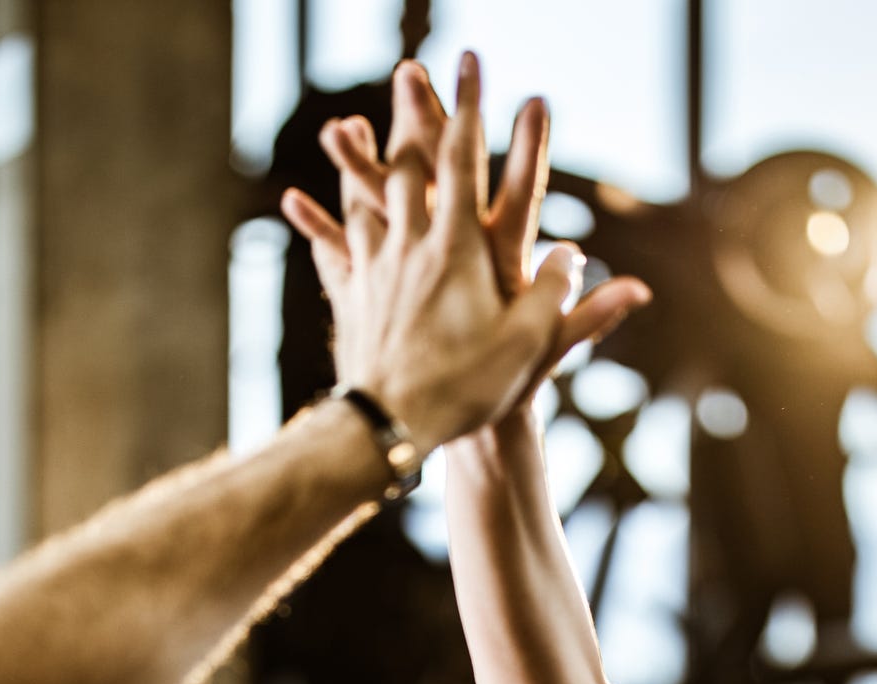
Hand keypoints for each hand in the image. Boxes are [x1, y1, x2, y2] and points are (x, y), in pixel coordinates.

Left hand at [280, 54, 648, 445]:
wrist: (390, 423)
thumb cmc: (467, 386)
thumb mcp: (531, 345)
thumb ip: (560, 296)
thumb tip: (578, 254)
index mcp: (458, 247)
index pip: (466, 162)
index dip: (470, 109)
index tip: (474, 67)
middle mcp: (411, 245)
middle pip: (408, 165)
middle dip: (412, 115)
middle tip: (410, 73)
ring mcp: (375, 268)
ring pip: (364, 199)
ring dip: (357, 161)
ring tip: (346, 128)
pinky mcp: (350, 297)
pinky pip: (331, 250)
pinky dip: (316, 223)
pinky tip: (298, 206)